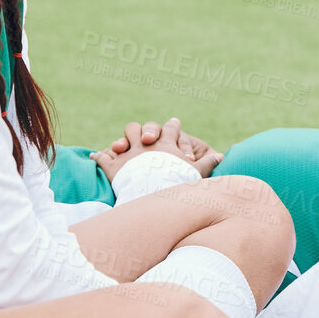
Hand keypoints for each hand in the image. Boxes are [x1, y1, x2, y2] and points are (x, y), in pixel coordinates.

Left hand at [93, 118, 221, 181]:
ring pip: (122, 140)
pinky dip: (100, 157)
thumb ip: (208, 163)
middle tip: (145, 138)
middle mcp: (146, 145)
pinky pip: (103, 158)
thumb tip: (221, 156)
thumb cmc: (179, 183)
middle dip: (142, 131)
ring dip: (121, 142)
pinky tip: (97, 157)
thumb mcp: (197, 172)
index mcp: (166, 143)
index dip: (173, 125)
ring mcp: (129, 154)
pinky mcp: (114, 166)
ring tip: (119, 147)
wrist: (157, 195)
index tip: (174, 122)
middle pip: (142, 128)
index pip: (171, 128)